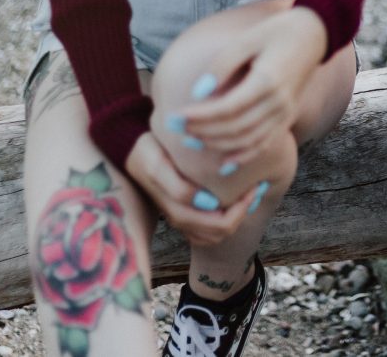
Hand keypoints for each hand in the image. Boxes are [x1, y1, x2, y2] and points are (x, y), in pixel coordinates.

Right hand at [126, 131, 258, 246]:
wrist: (129, 152)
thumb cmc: (147, 154)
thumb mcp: (158, 166)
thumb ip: (178, 188)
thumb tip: (208, 202)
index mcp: (178, 211)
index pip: (221, 222)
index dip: (243, 206)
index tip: (256, 183)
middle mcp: (181, 221)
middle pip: (222, 232)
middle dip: (244, 212)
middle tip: (257, 188)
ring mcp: (181, 221)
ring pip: (217, 235)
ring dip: (237, 218)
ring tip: (250, 194)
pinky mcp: (183, 216)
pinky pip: (208, 232)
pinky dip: (226, 221)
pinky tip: (235, 201)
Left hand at [173, 7, 327, 164]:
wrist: (313, 34)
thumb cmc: (275, 32)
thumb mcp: (246, 40)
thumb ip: (221, 66)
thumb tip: (198, 93)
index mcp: (268, 81)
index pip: (228, 108)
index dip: (200, 116)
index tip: (175, 116)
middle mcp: (279, 103)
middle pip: (236, 128)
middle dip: (202, 131)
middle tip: (175, 127)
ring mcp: (286, 113)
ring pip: (249, 141)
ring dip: (218, 145)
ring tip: (191, 141)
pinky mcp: (288, 118)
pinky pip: (265, 144)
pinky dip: (244, 156)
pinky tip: (224, 165)